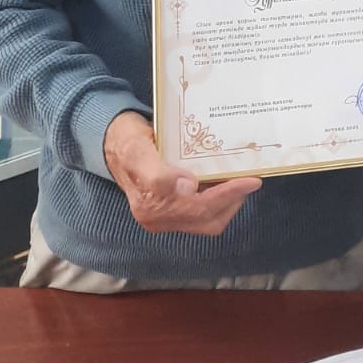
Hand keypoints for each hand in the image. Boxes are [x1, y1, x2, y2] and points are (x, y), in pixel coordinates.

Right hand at [103, 110, 261, 235]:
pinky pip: (199, 212)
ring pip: (205, 220)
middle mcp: (157, 219)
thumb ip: (158, 172)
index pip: (199, 208)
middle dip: (232, 202)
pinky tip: (224, 181)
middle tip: (250, 180)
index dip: (228, 195)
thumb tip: (189, 188)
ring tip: (241, 180)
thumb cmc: (126, 142)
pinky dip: (216, 200)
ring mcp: (163, 217)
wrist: (111, 142)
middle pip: (207, 220)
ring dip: (226, 203)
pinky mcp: (168, 209)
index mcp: (151, 207)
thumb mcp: (138, 150)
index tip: (251, 180)